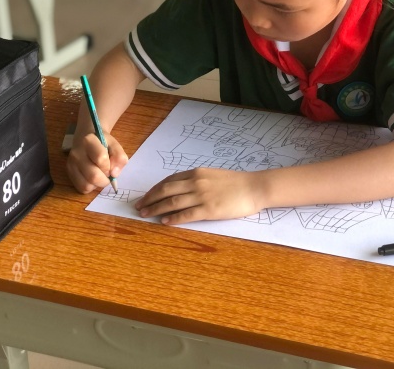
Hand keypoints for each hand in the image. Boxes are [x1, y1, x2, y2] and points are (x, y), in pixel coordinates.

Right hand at [67, 130, 127, 193]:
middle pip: (93, 176)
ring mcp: (71, 164)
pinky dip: (90, 187)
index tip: (110, 165)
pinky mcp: (69, 173)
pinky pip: (81, 188)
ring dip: (97, 185)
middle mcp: (77, 153)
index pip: (101, 159)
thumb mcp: (115, 145)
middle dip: (105, 180)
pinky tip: (92, 178)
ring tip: (100, 176)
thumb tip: (114, 174)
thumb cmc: (103, 143)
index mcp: (89, 141)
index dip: (109, 166)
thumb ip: (119, 157)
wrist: (85, 138)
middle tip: (107, 174)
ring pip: (86, 185)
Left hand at [134, 168, 265, 224]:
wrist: (254, 187)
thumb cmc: (236, 182)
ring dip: (155, 209)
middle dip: (149, 199)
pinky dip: (173, 218)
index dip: (154, 189)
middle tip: (138, 206)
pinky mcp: (209, 210)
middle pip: (165, 191)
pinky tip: (164, 222)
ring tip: (145, 215)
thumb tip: (180, 189)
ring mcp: (201, 196)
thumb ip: (197, 180)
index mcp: (196, 173)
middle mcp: (195, 182)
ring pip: (171, 203)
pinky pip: (186, 214)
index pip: (168, 181)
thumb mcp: (212, 175)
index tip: (145, 196)